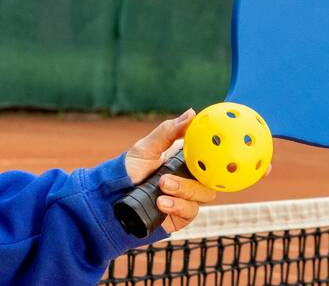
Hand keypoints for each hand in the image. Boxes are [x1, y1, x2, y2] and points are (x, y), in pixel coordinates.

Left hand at [125, 109, 216, 232]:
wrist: (113, 200)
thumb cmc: (129, 171)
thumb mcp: (146, 148)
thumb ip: (168, 131)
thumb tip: (192, 113)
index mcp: (184, 159)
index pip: (208, 155)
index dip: (215, 152)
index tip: (214, 148)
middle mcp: (189, 178)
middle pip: (210, 177)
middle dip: (193, 176)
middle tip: (169, 177)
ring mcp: (187, 197)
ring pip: (203, 194)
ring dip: (184, 191)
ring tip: (162, 188)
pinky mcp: (181, 215)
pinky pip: (191, 211)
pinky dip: (177, 206)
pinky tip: (161, 203)